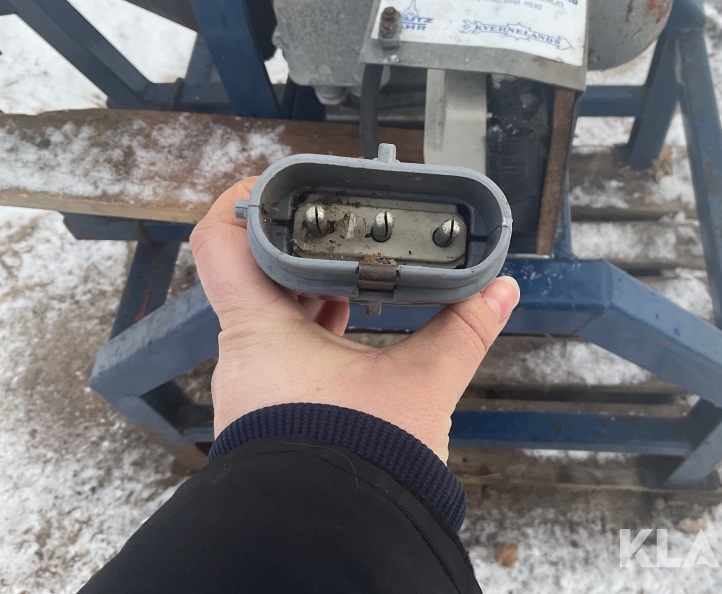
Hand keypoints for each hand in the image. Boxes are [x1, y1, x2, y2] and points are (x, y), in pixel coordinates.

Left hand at [190, 178, 519, 461]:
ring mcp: (252, 389)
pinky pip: (281, 355)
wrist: (334, 536)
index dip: (240, 202)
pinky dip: (312, 333)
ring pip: (271, 319)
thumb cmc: (360, 462)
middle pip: (256, 277)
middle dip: (299, 250)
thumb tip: (499, 293)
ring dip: (309, 294)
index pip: (221, 244)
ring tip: (354, 273)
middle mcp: (244, 358)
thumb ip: (463, 332)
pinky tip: (349, 331)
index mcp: (260, 333)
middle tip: (336, 227)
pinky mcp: (268, 415)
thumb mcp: (421, 386)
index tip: (272, 185)